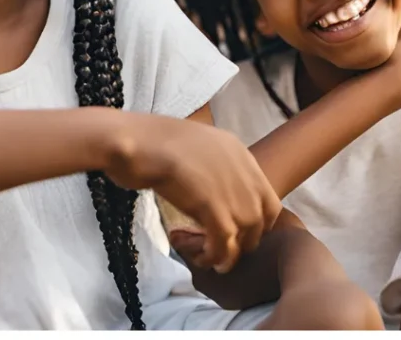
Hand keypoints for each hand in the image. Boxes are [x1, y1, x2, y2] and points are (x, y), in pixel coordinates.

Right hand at [105, 114, 280, 273]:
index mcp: (237, 150)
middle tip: (220, 248)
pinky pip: (226, 244)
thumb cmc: (149, 141)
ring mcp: (229, 187)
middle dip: (244, 240)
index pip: (267, 198)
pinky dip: (215, 256)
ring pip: (247, 235)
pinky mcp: (212, 205)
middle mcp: (241, 168)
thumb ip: (211, 165)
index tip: (234, 233)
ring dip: (229, 253)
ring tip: (209, 259)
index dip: (254, 221)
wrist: (132, 141)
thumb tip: (212, 191)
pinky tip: (201, 259)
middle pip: (262, 219)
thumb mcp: (192, 146)